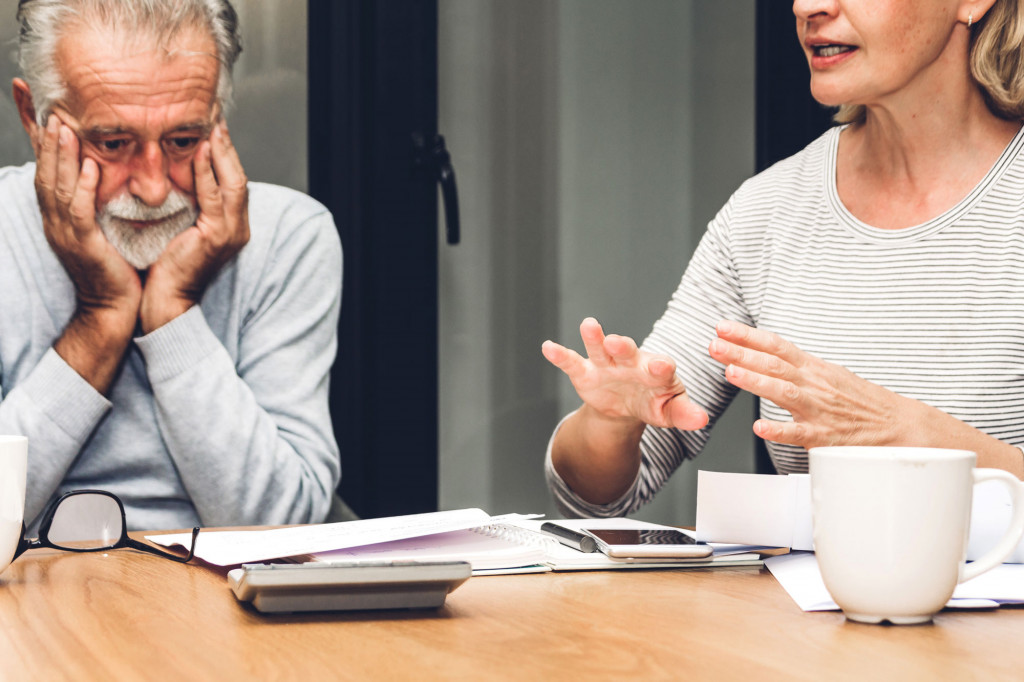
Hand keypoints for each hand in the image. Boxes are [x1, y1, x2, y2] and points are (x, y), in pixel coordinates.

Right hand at [34, 115, 140, 321]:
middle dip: (43, 138)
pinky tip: (89, 166)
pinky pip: (79, 211)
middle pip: (44, 171)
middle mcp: (56, 221)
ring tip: (62, 125)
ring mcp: (66, 233)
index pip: (45, 170)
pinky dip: (82, 186)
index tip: (35, 108)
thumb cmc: (114, 268)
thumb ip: (98, 201)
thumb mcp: (102, 228)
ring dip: (59, 155)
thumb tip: (104, 172)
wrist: (114, 308)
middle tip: (46, 105)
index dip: (38, 140)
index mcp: (59, 216)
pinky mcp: (84, 245)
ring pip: (57, 187)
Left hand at [141, 120, 249, 331]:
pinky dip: (208, 172)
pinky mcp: (217, 237)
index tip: (213, 128)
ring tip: (211, 126)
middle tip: (216, 118)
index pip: (233, 182)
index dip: (226, 154)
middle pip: (239, 178)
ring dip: (221, 152)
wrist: (167, 301)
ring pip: (232, 184)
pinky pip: (214, 197)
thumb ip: (189, 206)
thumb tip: (179, 177)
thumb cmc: (167, 268)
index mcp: (232, 226)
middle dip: (228, 146)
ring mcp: (231, 233)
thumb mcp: (182, 229)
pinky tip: (200, 151)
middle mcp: (238, 228)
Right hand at [542, 317, 708, 430]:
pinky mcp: (585, 372)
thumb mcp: (669, 411)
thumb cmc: (654, 401)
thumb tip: (702, 420)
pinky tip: (548, 347)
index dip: (661, 366)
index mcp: (656, 370)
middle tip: (619, 341)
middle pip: (628, 350)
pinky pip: (571, 362)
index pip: (660, 366)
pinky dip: (560, 354)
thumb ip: (684, 414)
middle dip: (623, 345)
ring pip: (600, 348)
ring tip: (589, 325)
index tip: (662, 365)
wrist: (627, 406)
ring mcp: (607, 365)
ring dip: (595, 337)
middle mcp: (631, 362)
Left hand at [708, 320, 908, 447]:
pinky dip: (779, 430)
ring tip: (730, 372)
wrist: (901, 425)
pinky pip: (800, 433)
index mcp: (814, 368)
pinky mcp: (826, 436)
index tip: (723, 326)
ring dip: (756, 381)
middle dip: (741, 353)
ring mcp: (819, 409)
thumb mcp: (829, 373)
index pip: (776, 346)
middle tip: (714, 344)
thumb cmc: (861, 401)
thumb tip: (767, 352)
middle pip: (774, 364)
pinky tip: (760, 427)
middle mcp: (814, 385)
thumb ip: (798, 365)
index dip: (748, 335)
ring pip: (784, 392)